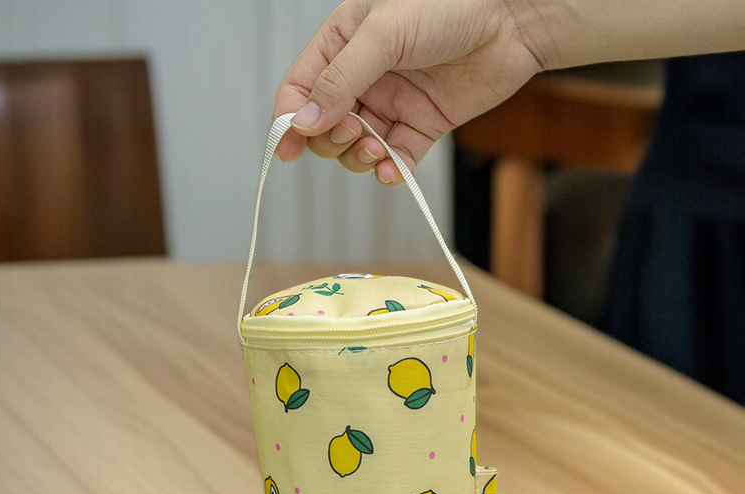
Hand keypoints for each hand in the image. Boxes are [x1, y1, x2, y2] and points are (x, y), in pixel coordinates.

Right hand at [274, 0, 542, 184]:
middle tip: (352, 131)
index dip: (288, 120)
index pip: (301, 87)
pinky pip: (395, 159)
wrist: (513, 18)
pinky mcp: (421, 125)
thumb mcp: (383, 35)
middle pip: (325, 125)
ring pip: (356, 147)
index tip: (286, 150)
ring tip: (376, 147)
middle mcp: (365, 76)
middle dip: (330, 139)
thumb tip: (303, 122)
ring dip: (358, 156)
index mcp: (344, 43)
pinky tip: (392, 169)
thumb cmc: (451, 4)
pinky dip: (389, 171)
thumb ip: (341, 79)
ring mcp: (392, 103)